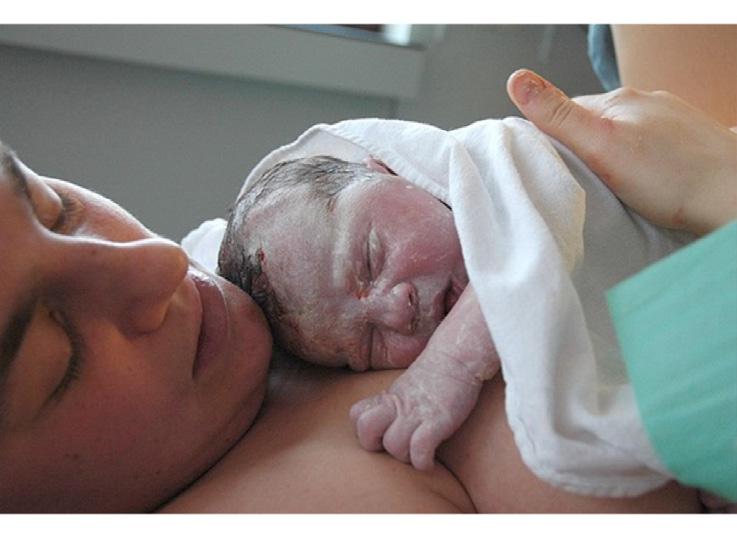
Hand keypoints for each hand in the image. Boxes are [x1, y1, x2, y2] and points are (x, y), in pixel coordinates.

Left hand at [349, 285, 499, 469]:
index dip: (366, 431)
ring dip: (406, 457)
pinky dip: (423, 462)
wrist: (458, 357)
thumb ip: (391, 405)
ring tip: (419, 452)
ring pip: (393, 446)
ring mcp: (416, 413)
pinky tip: (431, 459)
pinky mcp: (437, 421)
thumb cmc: (435, 377)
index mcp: (387, 398)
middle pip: (367, 433)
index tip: (383, 434)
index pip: (356, 417)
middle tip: (399, 445)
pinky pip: (419, 451)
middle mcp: (397, 406)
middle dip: (380, 447)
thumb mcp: (405, 388)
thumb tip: (386, 425)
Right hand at [506, 69, 736, 234]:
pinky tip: (644, 182)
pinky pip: (649, 148)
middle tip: (578, 181)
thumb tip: (517, 79)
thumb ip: (558, 115)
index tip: (546, 166)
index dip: (550, 139)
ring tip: (611, 186)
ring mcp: (670, 120)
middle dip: (582, 149)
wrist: (733, 196)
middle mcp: (645, 103)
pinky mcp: (687, 141)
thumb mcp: (600, 146)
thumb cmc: (672, 179)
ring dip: (612, 156)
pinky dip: (640, 163)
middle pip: (594, 124)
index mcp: (618, 100)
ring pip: (623, 136)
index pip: (565, 112)